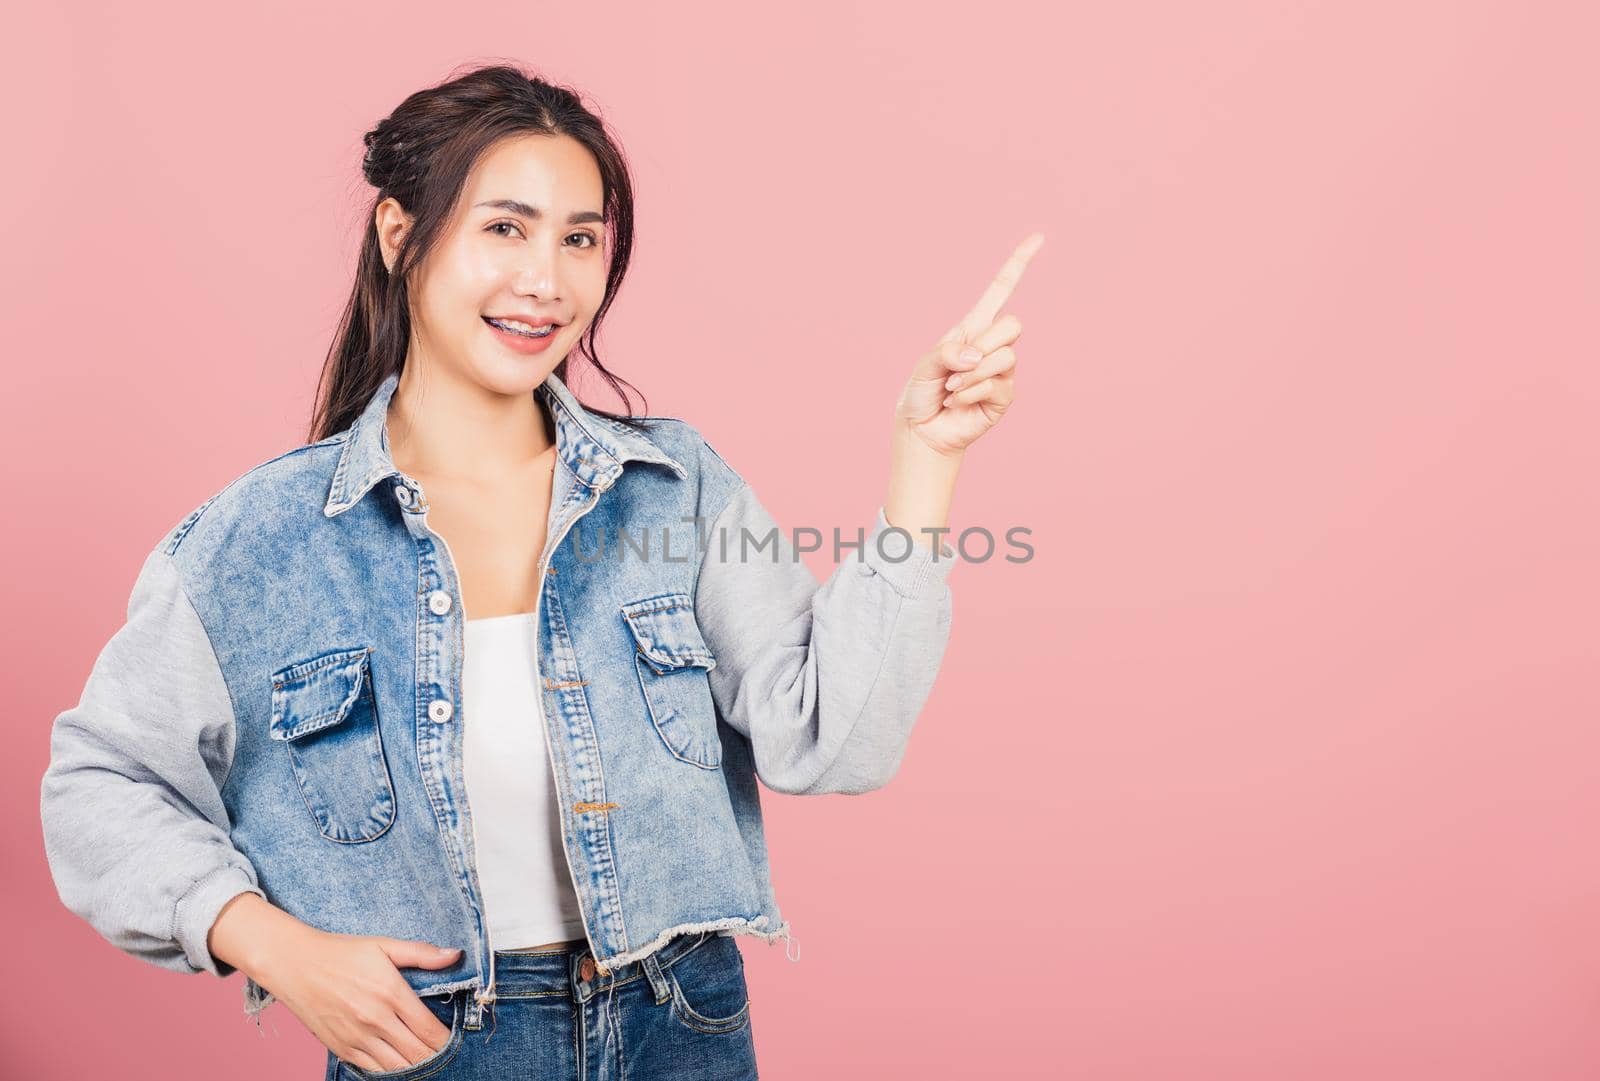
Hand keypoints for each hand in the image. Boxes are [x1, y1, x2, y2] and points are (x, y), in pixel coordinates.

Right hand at [254, 925, 462, 1073]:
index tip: (456, 1039)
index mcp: (390, 993)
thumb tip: (455, 955)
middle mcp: (375, 1019)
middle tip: (445, 1053)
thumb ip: (421, 953)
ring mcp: (357, 1038)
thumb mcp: (383, 945)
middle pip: (417, 1054)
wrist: (294, 964)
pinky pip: (372, 1071)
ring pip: (397, 1067)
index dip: (447, 1040)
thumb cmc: (341, 952)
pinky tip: (399, 1063)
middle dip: (435, 1056)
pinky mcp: (341, 1048)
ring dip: (415, 1067)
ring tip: (425, 1059)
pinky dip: (390, 1071)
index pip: (429, 1030)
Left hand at [894, 232, 1044, 455]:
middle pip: (1013, 325)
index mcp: (973, 327)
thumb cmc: (921, 392)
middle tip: (958, 366)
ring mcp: (1002, 371)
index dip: (1018, 264)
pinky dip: (970, 392)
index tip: (1038, 238)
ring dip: (971, 374)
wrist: (922, 429)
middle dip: (985, 343)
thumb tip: (976, 356)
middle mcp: (991, 345)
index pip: (1001, 290)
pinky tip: (957, 402)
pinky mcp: (1004, 396)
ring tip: (952, 387)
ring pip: (1006, 356)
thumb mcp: (925, 364)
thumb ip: (947, 352)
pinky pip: (997, 384)